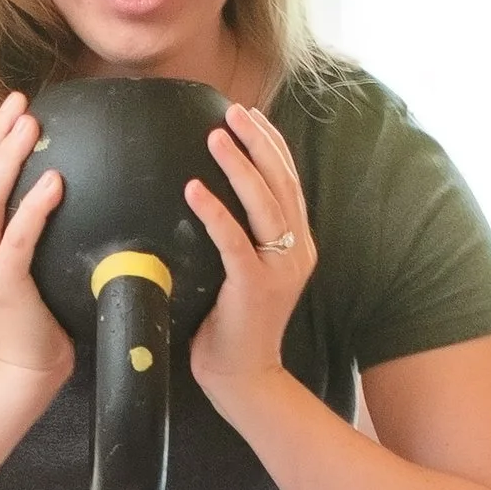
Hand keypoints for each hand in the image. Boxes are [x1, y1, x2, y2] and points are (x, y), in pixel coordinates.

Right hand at [0, 93, 71, 394]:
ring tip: (30, 126)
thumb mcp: (21, 266)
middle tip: (21, 102)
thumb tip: (57, 188)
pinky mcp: (2, 284)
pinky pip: (18, 236)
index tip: (13, 106)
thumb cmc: (34, 319)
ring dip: (10, 157)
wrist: (21, 372)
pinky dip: (35, 205)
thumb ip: (25, 232)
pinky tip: (55, 181)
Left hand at [186, 104, 317, 419]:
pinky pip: (234, 239)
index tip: (251, 116)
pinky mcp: (256, 286)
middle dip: (258, 141)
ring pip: (264, 203)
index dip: (272, 145)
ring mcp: (280, 268)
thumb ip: (240, 239)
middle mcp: (297, 250)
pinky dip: (214, 211)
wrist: (246, 378)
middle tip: (233, 111)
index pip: (289, 182)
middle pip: (282, 182)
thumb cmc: (233, 327)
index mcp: (297, 244)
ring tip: (216, 136)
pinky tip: (194, 188)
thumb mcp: (245, 273)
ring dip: (239, 165)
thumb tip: (205, 198)